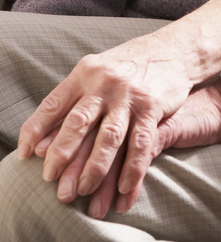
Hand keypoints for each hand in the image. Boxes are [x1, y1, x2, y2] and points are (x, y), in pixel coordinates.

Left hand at [16, 0, 220, 211]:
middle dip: (62, 155)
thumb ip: (72, 100)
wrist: (175, 48)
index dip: (35, 131)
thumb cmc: (129, 65)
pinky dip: (132, 169)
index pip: (52, 104)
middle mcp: (104, 83)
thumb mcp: (97, 72)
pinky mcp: (153, 107)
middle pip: (78, 123)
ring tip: (84, 192)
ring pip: (109, 137)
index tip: (24, 156)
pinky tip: (124, 190)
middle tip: (51, 182)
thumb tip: (39, 140)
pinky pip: (140, 143)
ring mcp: (130, 95)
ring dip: (95, 169)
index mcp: (84, 73)